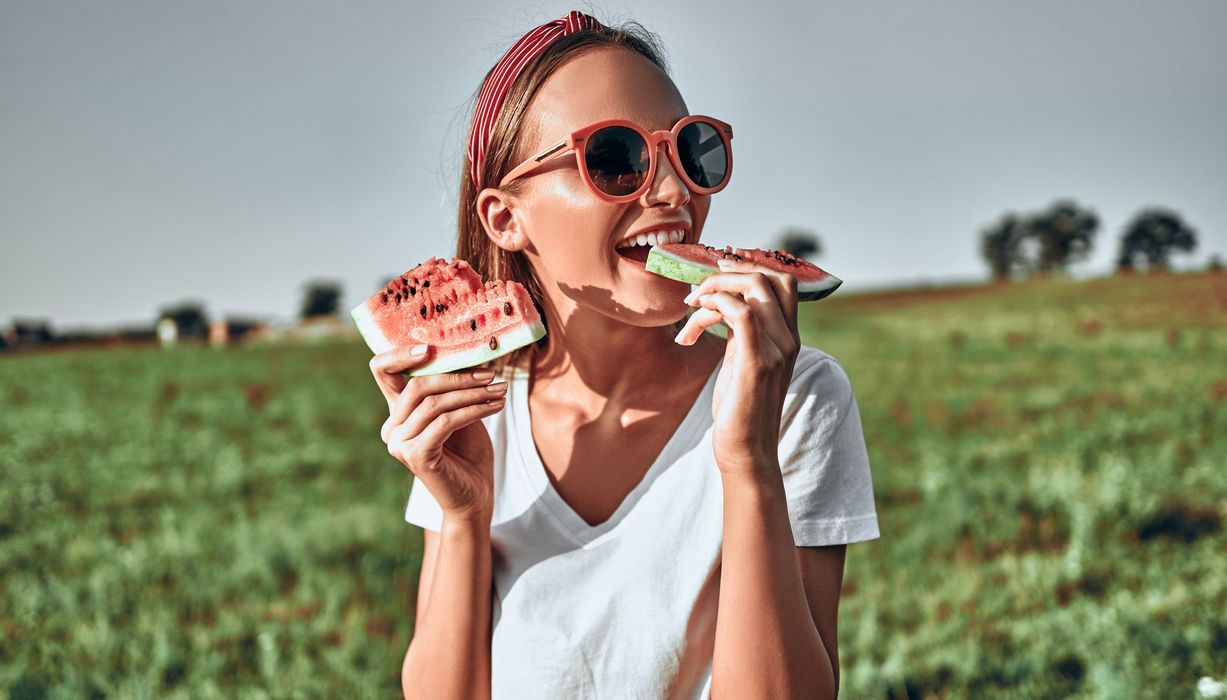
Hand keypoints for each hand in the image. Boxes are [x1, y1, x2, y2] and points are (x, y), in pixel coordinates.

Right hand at [369, 345, 506, 522]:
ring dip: (473, 393)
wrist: (474, 496)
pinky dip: (474, 410)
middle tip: (491, 374)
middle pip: (417, 385)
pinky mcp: (415, 455)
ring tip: (499, 389)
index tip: (430, 346)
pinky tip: (496, 406)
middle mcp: (392, 427)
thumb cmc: (468, 452)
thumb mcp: (459, 410)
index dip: (400, 354)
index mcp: (397, 412)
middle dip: (458, 376)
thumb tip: (470, 350)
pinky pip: (446, 421)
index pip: (382, 370)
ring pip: (435, 403)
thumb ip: (451, 386)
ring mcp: (399, 443)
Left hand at [674, 257, 800, 475]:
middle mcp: (787, 339)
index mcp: (787, 337)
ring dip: (715, 287)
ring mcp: (776, 349)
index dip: (751, 266)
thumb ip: (741, 333)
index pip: (783, 281)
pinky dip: (715, 304)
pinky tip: (694, 316)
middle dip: (731, 271)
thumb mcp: (742, 362)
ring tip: (689, 306)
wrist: (746, 451)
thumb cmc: (739, 409)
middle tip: (700, 286)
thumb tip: (722, 305)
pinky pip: (740, 313)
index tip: (718, 270)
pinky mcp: (757, 362)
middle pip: (771, 276)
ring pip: (754, 288)